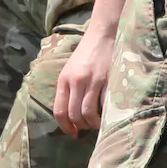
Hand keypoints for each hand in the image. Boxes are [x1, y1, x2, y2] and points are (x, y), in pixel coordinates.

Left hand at [52, 19, 115, 134]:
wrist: (102, 34)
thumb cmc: (87, 53)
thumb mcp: (71, 69)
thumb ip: (69, 89)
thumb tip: (71, 115)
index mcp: (63, 80)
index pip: (59, 111)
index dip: (65, 127)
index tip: (73, 133)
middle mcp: (75, 81)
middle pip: (73, 115)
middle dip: (81, 127)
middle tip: (88, 127)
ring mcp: (91, 80)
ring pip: (87, 113)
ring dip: (93, 124)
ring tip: (98, 123)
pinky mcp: (106, 79)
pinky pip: (104, 105)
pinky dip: (105, 115)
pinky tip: (108, 116)